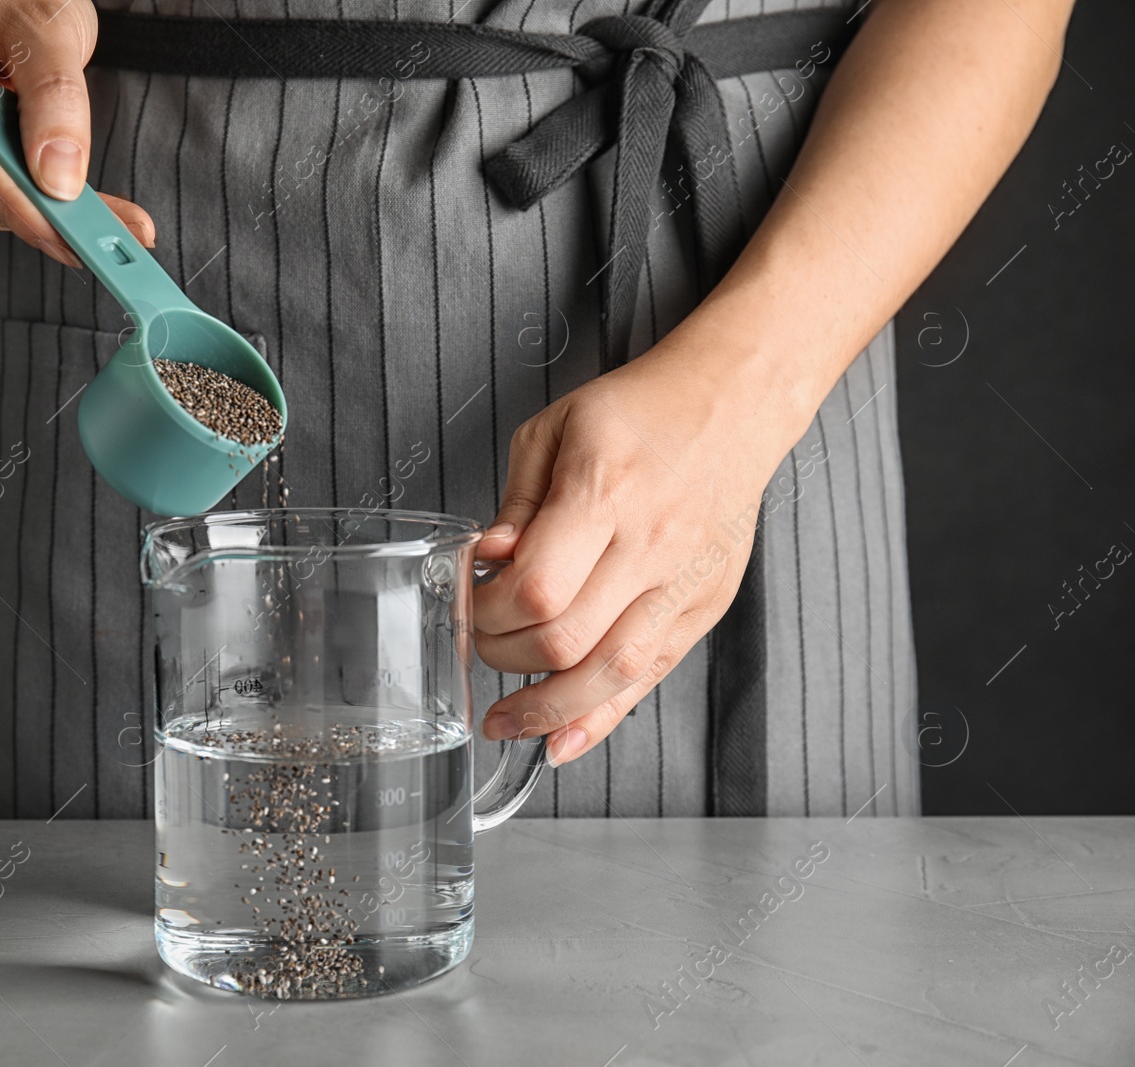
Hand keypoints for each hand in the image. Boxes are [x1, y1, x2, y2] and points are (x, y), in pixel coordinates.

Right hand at [0, 0, 154, 266]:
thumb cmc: (9, 4)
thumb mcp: (46, 30)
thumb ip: (56, 98)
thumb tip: (58, 176)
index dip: (13, 197)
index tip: (63, 230)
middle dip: (37, 212)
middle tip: (106, 231)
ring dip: (33, 216)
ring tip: (92, 217)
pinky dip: (17, 209)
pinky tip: (52, 200)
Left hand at [472, 336, 797, 766]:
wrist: (734, 402)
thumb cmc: (641, 410)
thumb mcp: (556, 429)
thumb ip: (517, 502)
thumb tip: (486, 560)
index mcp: (606, 492)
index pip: (537, 587)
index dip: (488, 611)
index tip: (469, 604)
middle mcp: (651, 545)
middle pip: (566, 639)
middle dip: (505, 655)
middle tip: (481, 644)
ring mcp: (683, 582)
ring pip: (612, 673)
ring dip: (548, 709)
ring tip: (506, 722)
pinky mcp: (703, 606)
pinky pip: (650, 677)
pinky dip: (602, 717)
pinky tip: (562, 740)